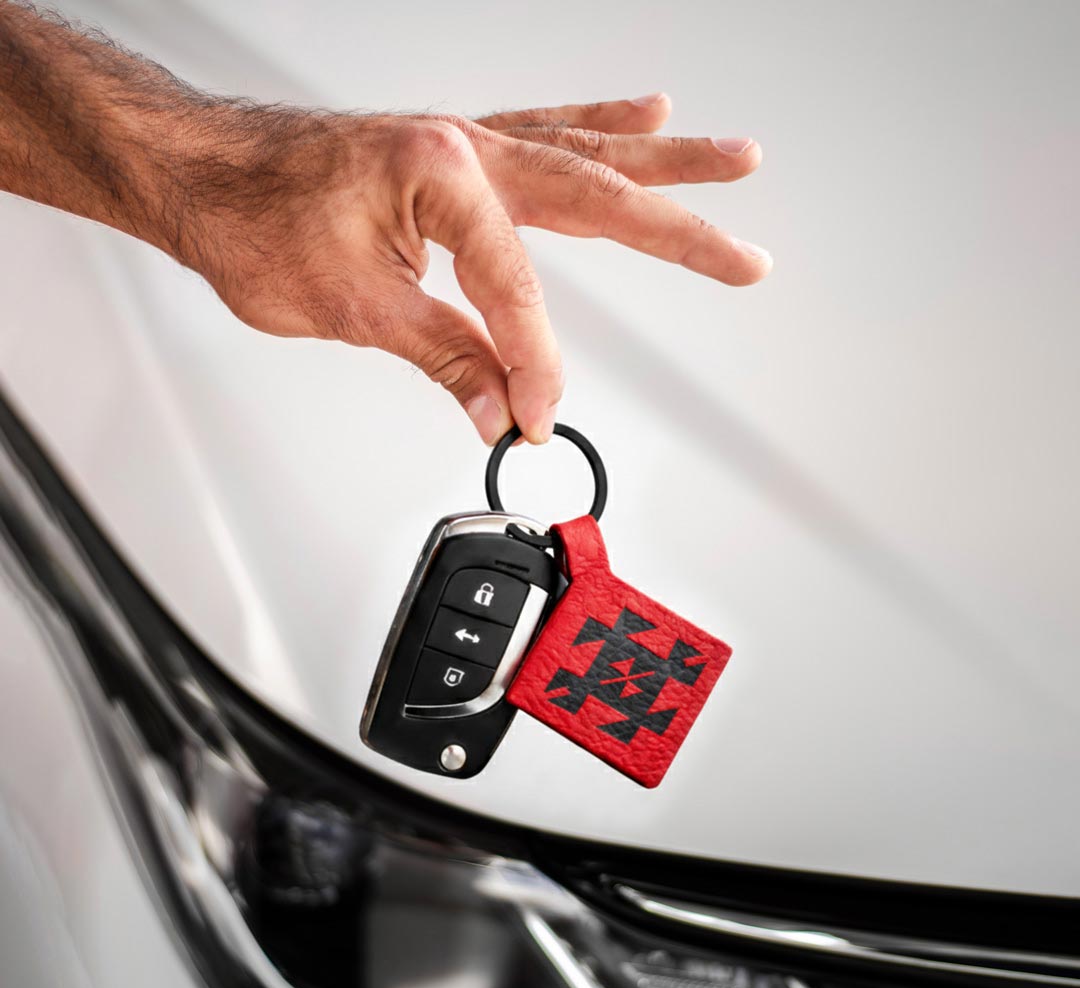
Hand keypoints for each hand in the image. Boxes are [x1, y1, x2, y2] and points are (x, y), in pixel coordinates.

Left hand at [181, 93, 770, 443]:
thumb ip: (442, 356)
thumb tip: (497, 409)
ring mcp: (464, 142)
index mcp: (440, 173)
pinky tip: (640, 116)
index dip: (532, 364)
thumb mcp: (351, 308)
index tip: (535, 416)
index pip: (516, 289)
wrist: (200, 169)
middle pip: (596, 196)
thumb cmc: (252, 218)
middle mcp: (465, 145)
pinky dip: (596, 130)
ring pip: (584, 155)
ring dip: (663, 166)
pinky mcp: (455, 150)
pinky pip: (543, 135)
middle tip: (746, 258)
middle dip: (679, 234)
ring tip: (734, 162)